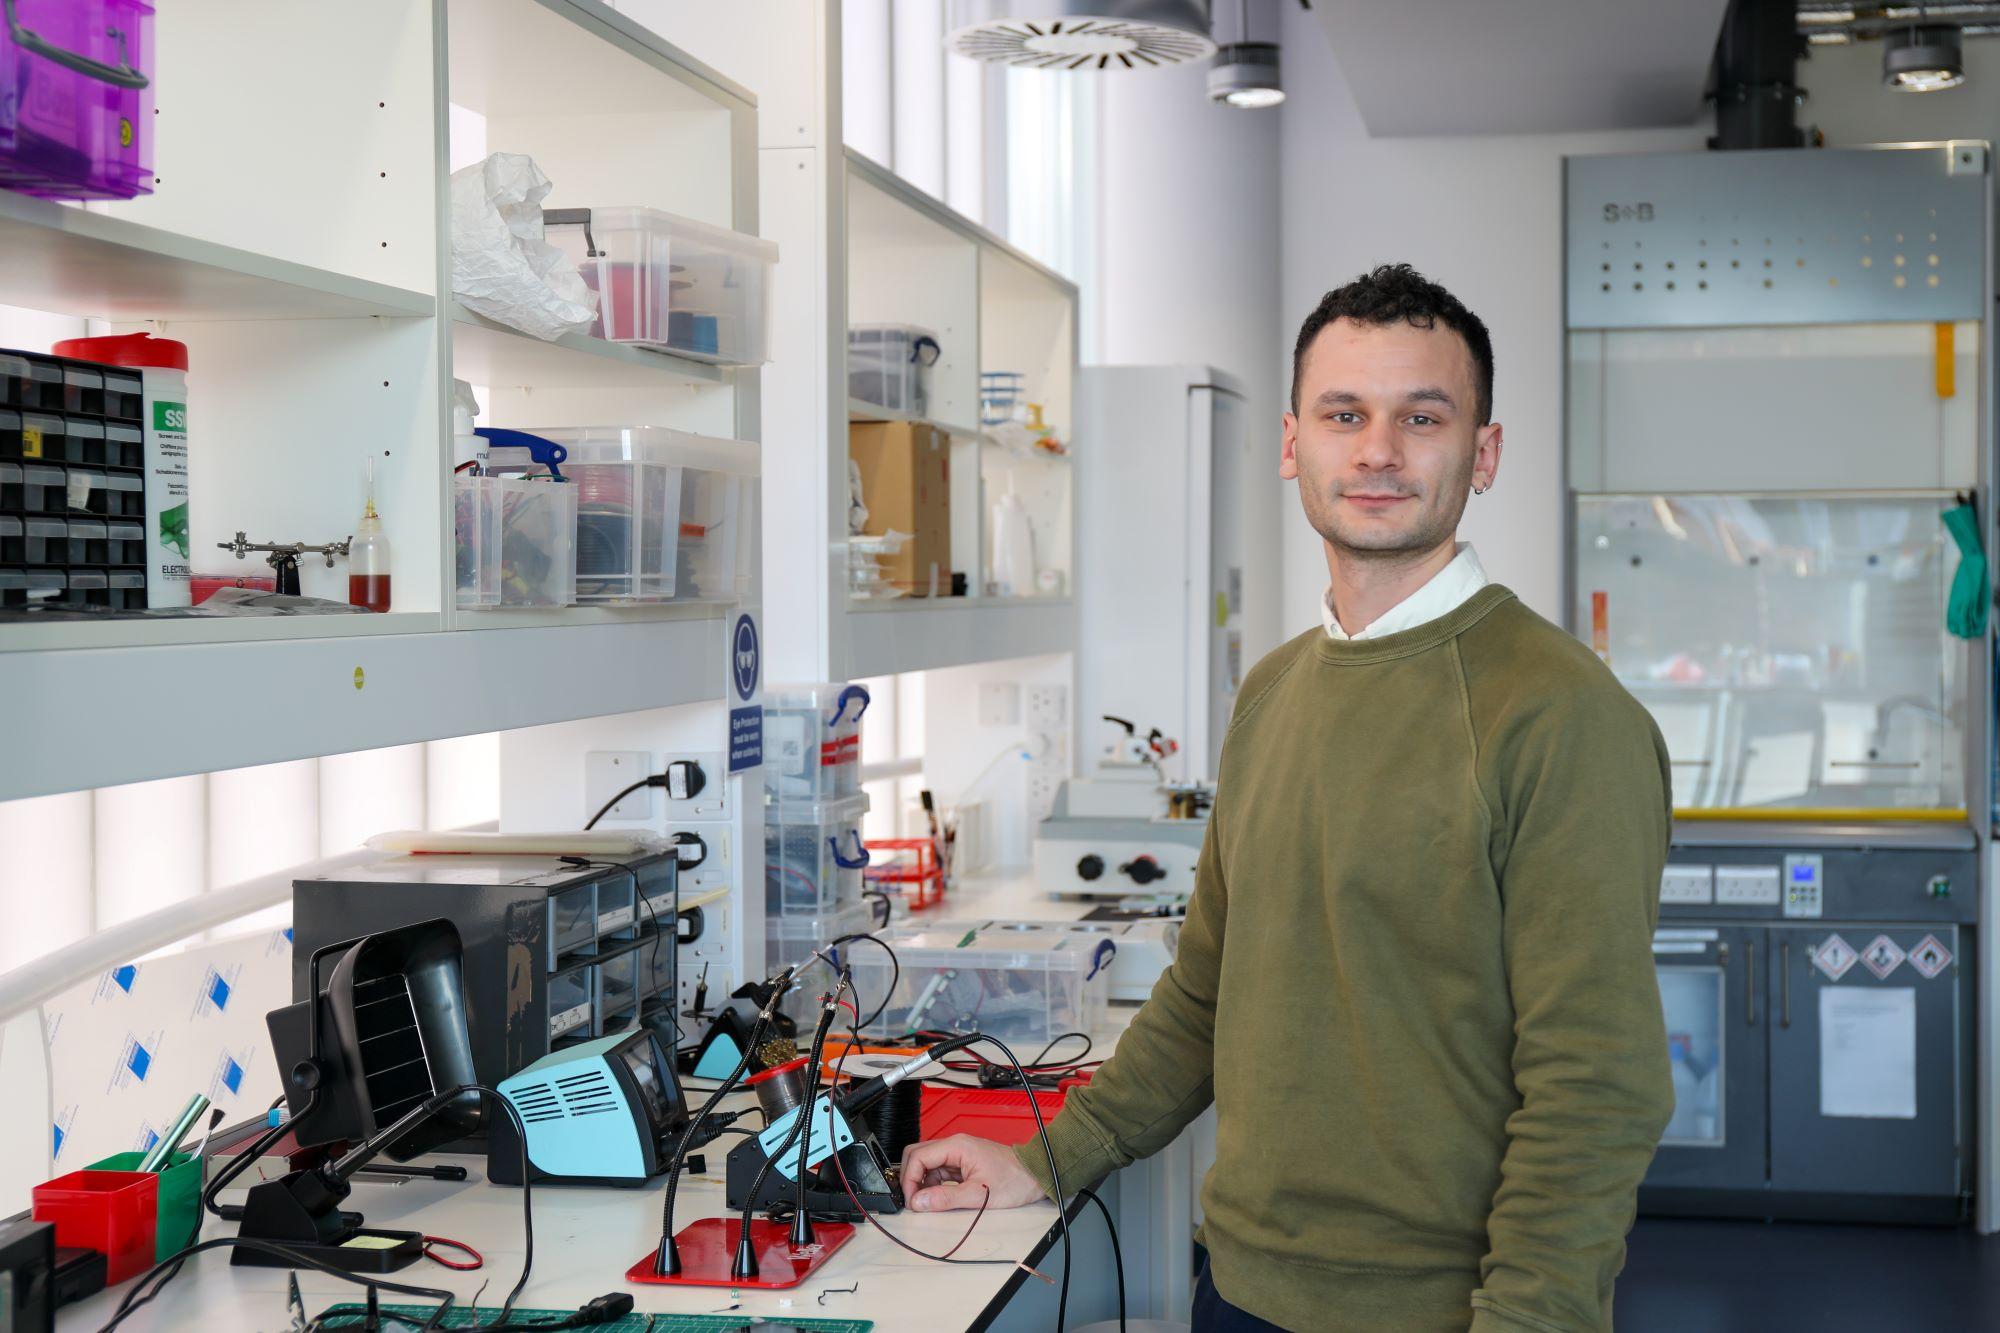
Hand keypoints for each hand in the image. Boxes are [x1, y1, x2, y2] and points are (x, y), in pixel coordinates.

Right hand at [899, 1134, 1047, 1212]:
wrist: (1035, 1175)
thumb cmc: (1014, 1180)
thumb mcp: (978, 1195)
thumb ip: (946, 1198)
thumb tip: (919, 1202)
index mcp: (957, 1146)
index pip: (918, 1157)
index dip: (909, 1180)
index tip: (911, 1200)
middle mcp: (955, 1145)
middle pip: (918, 1155)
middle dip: (910, 1177)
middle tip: (914, 1200)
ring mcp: (959, 1153)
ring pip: (927, 1162)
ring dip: (921, 1181)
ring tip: (926, 1202)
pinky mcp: (963, 1161)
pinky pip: (939, 1169)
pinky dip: (933, 1183)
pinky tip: (938, 1197)